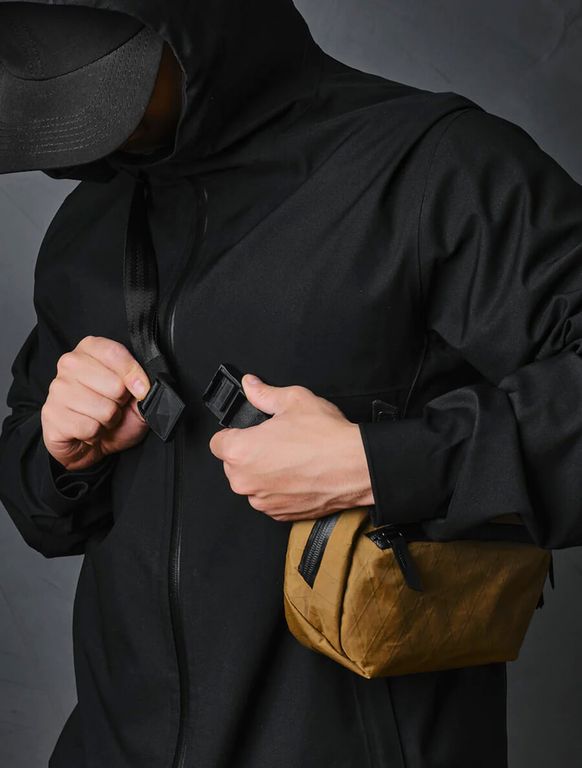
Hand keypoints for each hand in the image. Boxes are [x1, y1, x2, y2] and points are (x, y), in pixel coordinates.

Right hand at [41, 336, 150, 470]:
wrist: (93, 443)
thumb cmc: (115, 415)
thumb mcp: (136, 396)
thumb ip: (143, 384)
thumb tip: (145, 386)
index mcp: (90, 349)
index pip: (115, 353)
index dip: (134, 374)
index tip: (142, 390)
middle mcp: (70, 364)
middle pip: (114, 384)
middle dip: (121, 402)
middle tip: (113, 405)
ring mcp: (57, 388)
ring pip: (104, 409)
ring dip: (109, 420)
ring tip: (101, 418)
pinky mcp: (51, 414)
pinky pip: (88, 428)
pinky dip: (95, 434)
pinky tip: (88, 429)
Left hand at [208, 374, 374, 521]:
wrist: (357, 467)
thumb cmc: (327, 438)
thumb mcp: (294, 400)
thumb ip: (264, 394)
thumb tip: (250, 385)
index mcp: (240, 452)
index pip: (217, 443)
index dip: (233, 434)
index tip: (248, 432)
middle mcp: (245, 481)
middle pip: (233, 465)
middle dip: (250, 453)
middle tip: (276, 441)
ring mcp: (262, 501)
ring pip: (252, 483)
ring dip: (264, 473)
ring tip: (291, 457)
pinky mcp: (279, 514)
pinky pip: (269, 498)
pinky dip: (279, 489)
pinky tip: (298, 474)